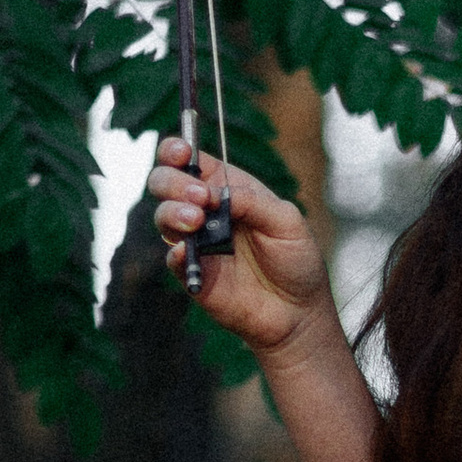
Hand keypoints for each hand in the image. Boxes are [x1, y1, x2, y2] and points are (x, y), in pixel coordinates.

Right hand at [149, 134, 332, 359]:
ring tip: (196, 221)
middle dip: (173, 182)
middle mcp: (205, 211)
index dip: (176, 150)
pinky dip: (176, 251)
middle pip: (165, 182)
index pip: (189, 160)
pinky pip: (172, 258)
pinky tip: (187, 250)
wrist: (298, 311)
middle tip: (200, 199)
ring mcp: (196, 242)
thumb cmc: (296, 260)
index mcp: (226, 188)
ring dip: (172, 212)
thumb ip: (252, 201)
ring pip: (162, 216)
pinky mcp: (193, 273)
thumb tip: (215, 193)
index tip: (182, 153)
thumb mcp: (286, 221)